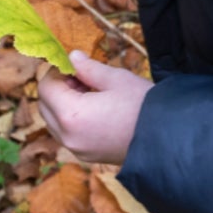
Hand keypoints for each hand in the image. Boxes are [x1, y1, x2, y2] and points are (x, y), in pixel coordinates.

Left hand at [35, 53, 153, 165]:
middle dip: (58, 88)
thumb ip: (89, 68)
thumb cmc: (144, 106)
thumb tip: (73, 57)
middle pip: (45, 106)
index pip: (46, 88)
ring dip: (63, 105)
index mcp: (71, 115)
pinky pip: (68, 135)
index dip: (55, 72)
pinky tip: (95, 110)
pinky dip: (72, 120)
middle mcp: (68, 136)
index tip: (72, 64)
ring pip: (54, 122)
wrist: (168, 139)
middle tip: (81, 77)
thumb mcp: (117, 79)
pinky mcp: (87, 156)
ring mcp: (77, 149)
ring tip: (90, 93)